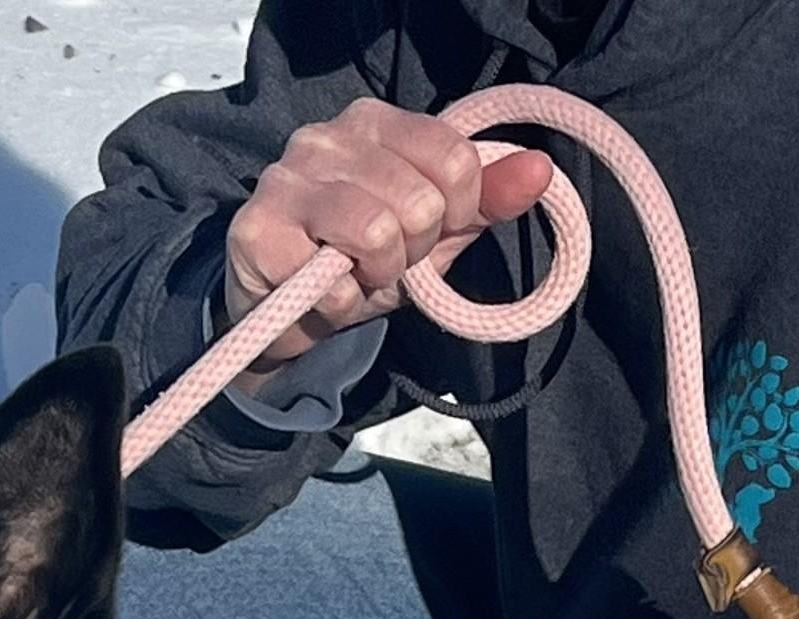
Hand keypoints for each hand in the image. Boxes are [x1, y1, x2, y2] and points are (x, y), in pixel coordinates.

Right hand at [224, 97, 551, 386]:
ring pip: (377, 233)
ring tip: (354, 276)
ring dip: (376, 277)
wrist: (287, 316)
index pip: (454, 160)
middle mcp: (326, 136)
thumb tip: (541, 171)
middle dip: (411, 252)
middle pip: (420, 201)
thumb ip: (486, 200)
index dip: (456, 214)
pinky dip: (339, 305)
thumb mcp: (435, 233)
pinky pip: (332, 281)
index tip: (428, 234)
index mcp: (374, 122)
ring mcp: (286, 179)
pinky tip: (321, 296)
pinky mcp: (257, 231)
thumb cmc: (362, 264)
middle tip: (379, 261)